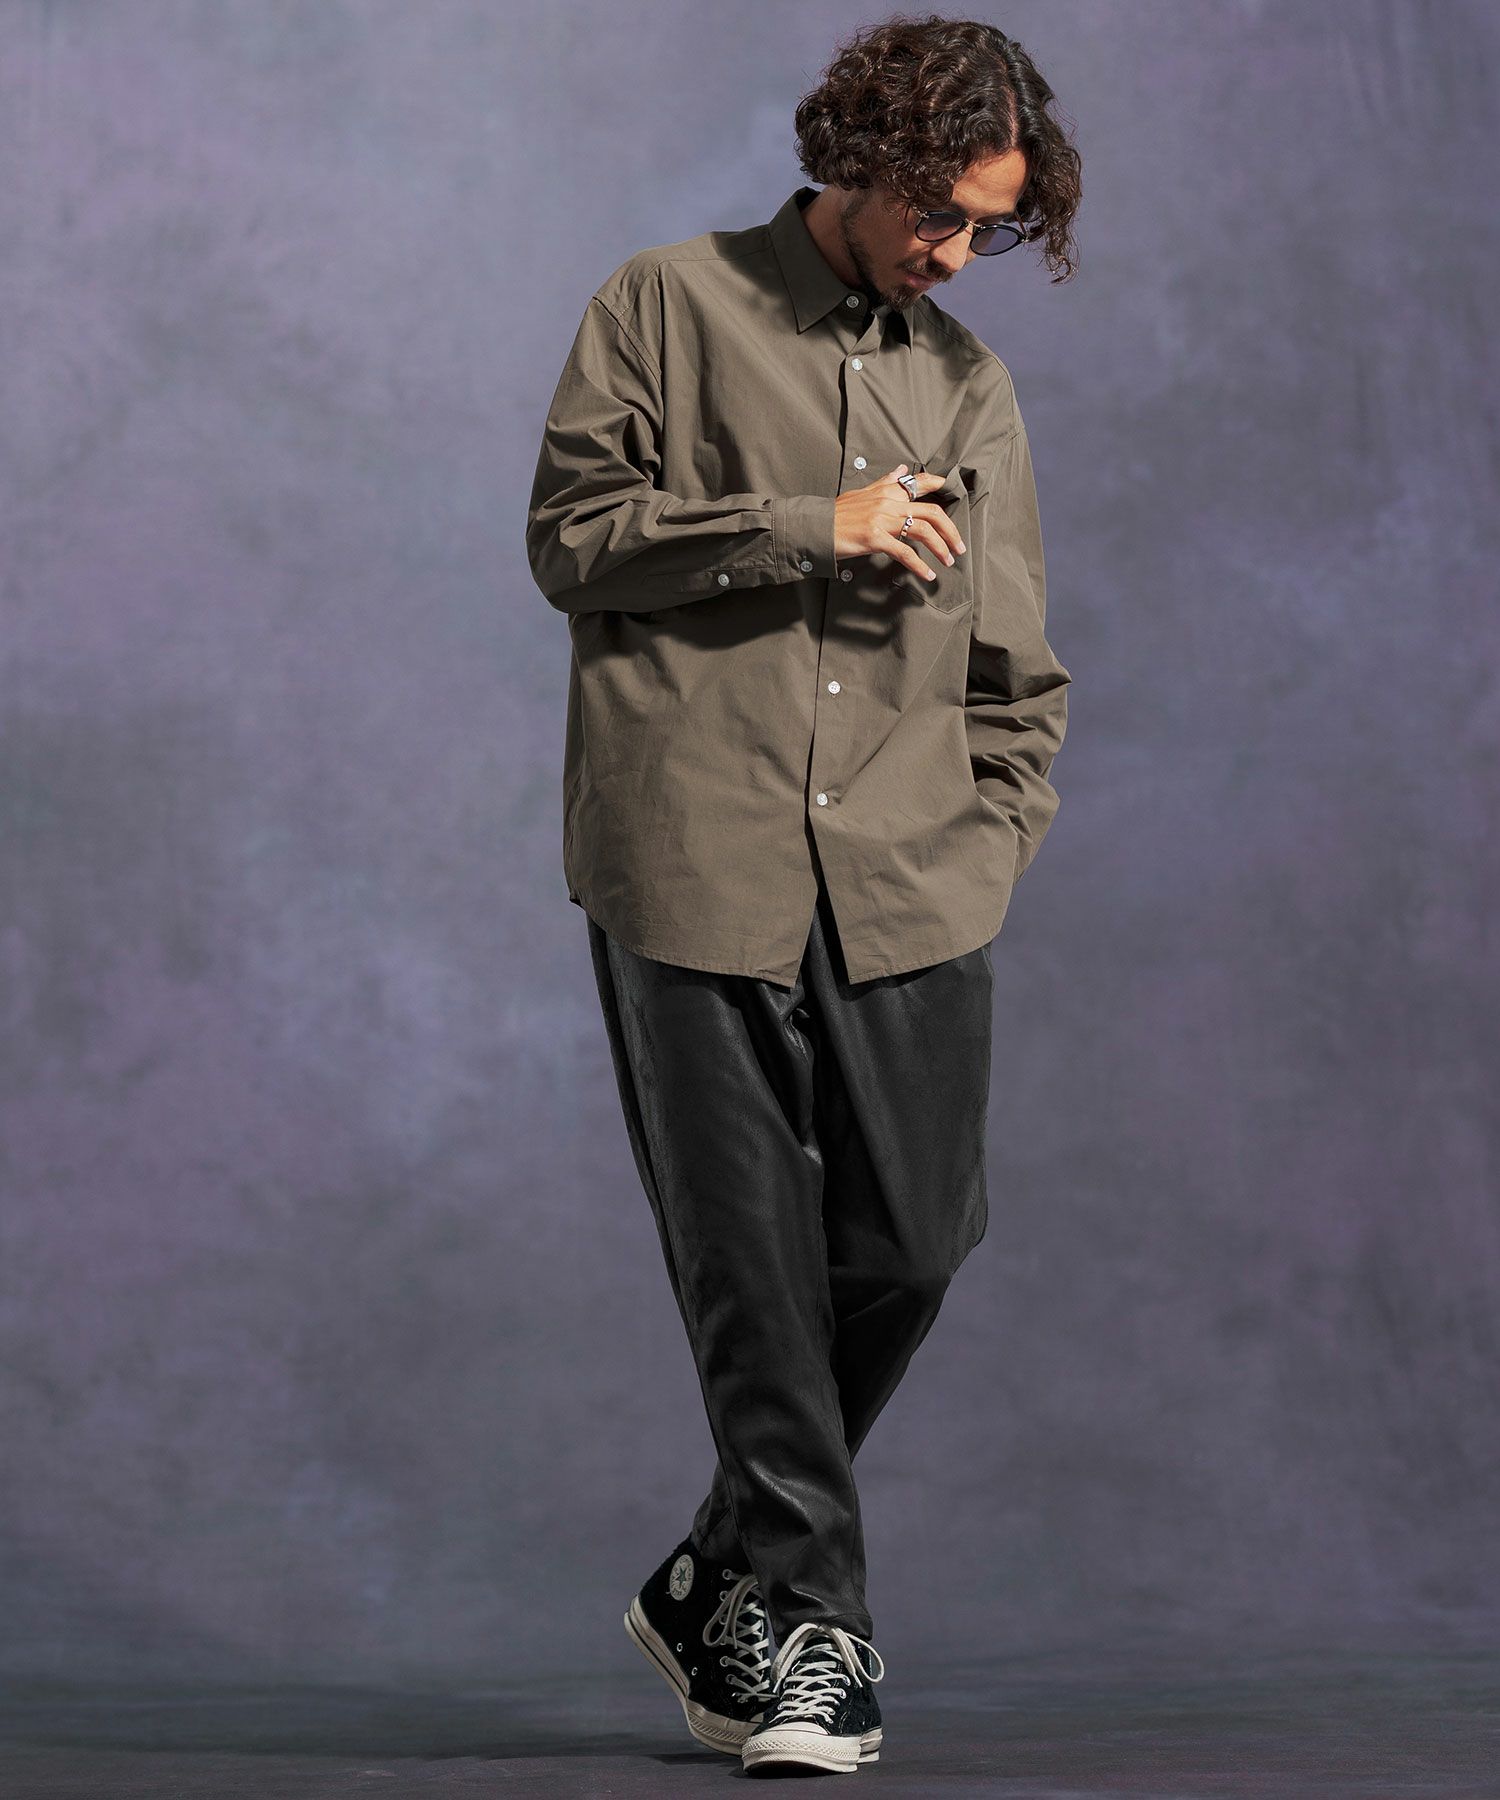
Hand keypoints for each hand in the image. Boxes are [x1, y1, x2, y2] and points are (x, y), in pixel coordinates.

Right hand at [832, 464, 966, 583]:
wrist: (815, 527)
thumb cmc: (837, 514)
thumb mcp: (861, 493)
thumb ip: (884, 482)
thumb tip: (901, 469)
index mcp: (885, 491)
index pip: (917, 482)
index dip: (937, 485)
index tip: (950, 490)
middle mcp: (887, 502)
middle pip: (931, 512)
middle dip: (950, 530)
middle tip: (959, 546)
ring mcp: (882, 520)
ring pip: (923, 530)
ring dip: (941, 548)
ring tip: (948, 560)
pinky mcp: (875, 538)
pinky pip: (905, 552)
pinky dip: (920, 565)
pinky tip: (928, 574)